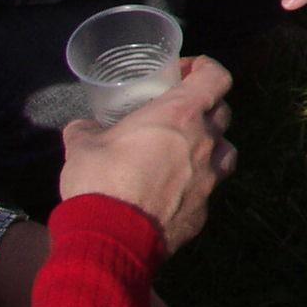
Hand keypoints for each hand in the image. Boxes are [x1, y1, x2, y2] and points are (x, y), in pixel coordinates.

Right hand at [58, 56, 236, 253]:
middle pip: (223, 113)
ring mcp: (210, 178)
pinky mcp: (204, 210)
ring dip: (210, 146)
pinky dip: (196, 185)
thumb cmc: (100, 180)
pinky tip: (172, 191)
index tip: (187, 72)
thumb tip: (81, 128)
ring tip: (183, 152)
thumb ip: (86, 131)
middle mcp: (205, 142)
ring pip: (226, 151)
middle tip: (179, 115)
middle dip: (205, 108)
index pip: (217, 77)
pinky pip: (208, 189)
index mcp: (182, 115)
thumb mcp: (82, 147)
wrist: (111, 237)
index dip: (206, 69)